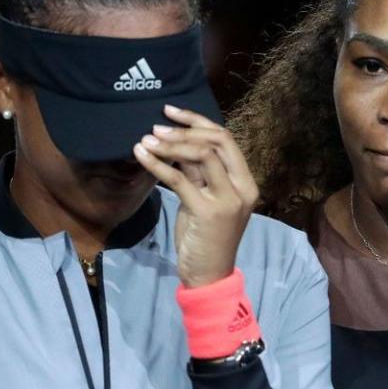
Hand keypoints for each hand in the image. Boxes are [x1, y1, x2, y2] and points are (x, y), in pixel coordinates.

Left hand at [133, 105, 258, 287]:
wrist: (208, 276)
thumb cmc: (206, 238)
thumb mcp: (204, 200)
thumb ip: (198, 174)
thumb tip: (176, 144)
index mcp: (246, 182)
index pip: (225, 138)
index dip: (198, 121)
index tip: (171, 112)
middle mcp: (242, 187)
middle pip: (218, 140)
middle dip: (185, 129)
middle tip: (156, 126)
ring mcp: (227, 200)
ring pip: (202, 155)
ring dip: (170, 144)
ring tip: (147, 140)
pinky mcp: (207, 211)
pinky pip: (179, 179)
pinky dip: (158, 164)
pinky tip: (141, 156)